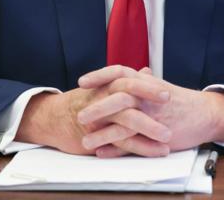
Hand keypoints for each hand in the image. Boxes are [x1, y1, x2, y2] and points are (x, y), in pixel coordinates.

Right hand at [15, 68, 172, 156]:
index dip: (148, 86)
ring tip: (168, 137)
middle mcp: (103, 97)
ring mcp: (100, 117)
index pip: (128, 80)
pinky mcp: (97, 135)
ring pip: (127, 119)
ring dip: (149, 128)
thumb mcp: (104, 88)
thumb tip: (147, 71)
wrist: (54, 119)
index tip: (168, 92)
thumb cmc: (83, 102)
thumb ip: (128, 81)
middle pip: (128, 94)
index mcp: (107, 85)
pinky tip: (155, 151)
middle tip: (170, 102)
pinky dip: (140, 147)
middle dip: (149, 97)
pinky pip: (121, 141)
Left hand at [76, 67, 223, 157]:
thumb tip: (131, 73)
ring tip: (85, 141)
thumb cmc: (179, 100)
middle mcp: (148, 97)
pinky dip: (117, 149)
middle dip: (98, 107)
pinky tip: (102, 152)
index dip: (99, 76)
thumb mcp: (159, 86)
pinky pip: (134, 143)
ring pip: (124, 124)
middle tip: (79, 115)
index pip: (119, 73)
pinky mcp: (158, 136)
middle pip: (119, 97)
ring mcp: (153, 116)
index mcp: (146, 83)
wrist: (204, 114)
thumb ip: (142, 81)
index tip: (81, 82)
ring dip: (103, 133)